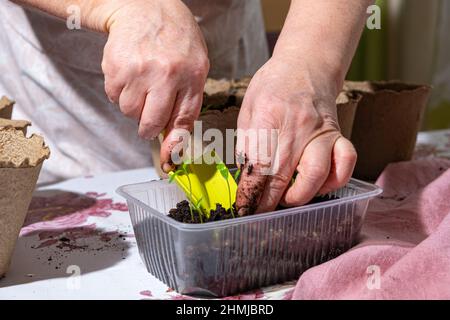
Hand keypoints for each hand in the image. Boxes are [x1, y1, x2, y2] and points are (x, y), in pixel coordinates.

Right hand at [101, 0, 208, 170]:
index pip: (182, 121)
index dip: (172, 146)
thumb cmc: (175, 40)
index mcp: (192, 75)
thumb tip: (173, 141)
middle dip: (147, 127)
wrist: (146, 6)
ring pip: (129, 112)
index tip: (168, 162)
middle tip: (147, 116)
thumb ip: (187, 102)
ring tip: (141, 83)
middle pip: (150, 124)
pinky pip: (113, 97)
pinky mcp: (116, 67)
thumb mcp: (195, 66)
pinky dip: (119, 92)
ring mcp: (139, 70)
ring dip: (133, 106)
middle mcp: (167, 74)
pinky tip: (129, 74)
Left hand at [235, 56, 356, 214]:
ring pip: (316, 175)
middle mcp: (297, 127)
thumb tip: (245, 178)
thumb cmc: (272, 87)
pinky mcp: (337, 134)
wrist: (305, 65)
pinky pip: (345, 163)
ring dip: (299, 195)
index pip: (258, 166)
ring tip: (287, 198)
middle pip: (282, 176)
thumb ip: (247, 143)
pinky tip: (319, 184)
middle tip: (259, 212)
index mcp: (268, 118)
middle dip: (268, 202)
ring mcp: (321, 131)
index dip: (250, 192)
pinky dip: (334, 180)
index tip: (244, 207)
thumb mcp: (248, 110)